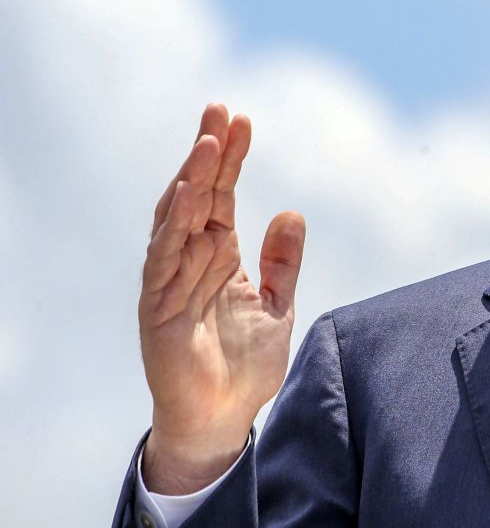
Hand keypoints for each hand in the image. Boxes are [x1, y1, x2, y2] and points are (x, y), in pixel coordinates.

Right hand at [138, 104, 304, 494]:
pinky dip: (176, 232)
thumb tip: (292, 212)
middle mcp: (190, 261)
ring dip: (193, 181)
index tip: (242, 119)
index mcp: (217, 254)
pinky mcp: (158, 311)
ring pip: (178, 221)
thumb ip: (282, 263)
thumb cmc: (245, 364)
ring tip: (209, 144)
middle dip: (208, 154)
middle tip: (219, 111)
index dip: (231, 158)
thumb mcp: (277, 305)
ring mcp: (171, 283)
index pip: (222, 195)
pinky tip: (189, 200)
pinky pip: (165, 264)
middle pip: (197, 196)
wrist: (224, 418)